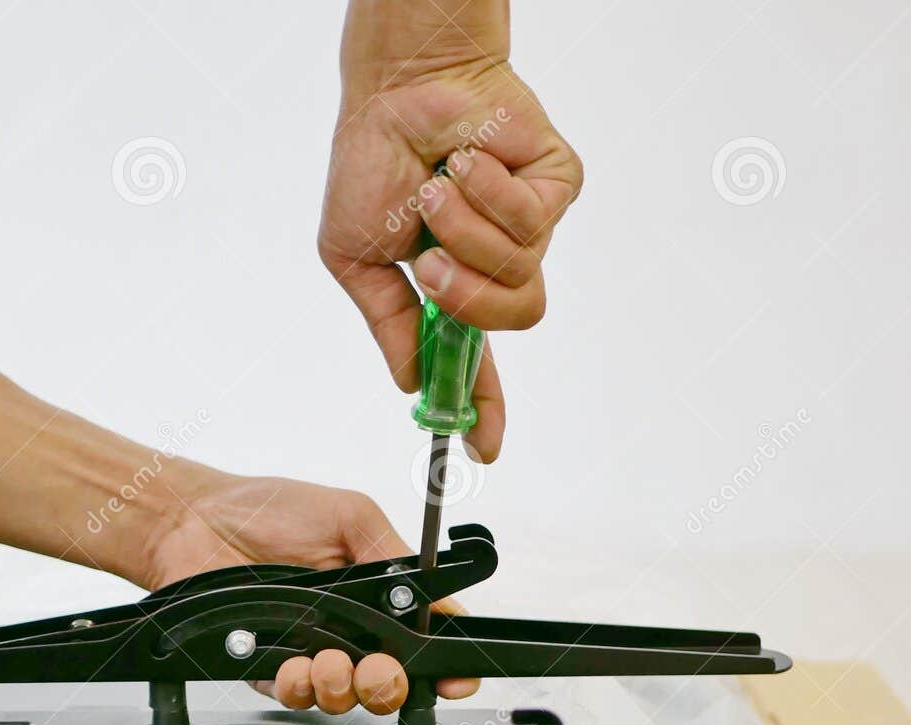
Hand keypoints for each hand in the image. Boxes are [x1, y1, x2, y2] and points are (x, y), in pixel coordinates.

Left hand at [140, 469, 477, 714]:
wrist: (193, 523)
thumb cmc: (267, 510)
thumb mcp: (350, 516)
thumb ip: (394, 556)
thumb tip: (437, 595)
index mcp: (377, 594)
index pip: (425, 639)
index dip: (445, 668)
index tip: (452, 678)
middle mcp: (348, 629)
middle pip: (389, 683)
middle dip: (389, 684)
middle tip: (377, 668)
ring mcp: (310, 652)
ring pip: (344, 698)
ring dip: (343, 687)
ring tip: (328, 661)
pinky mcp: (269, 669)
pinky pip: (295, 696)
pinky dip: (298, 686)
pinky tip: (293, 665)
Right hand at [320, 7, 581, 462]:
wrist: (398, 90)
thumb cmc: (372, 160)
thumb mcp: (355, 258)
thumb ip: (388, 322)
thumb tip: (410, 379)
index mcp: (451, 287)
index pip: (475, 358)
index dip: (481, 405)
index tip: (483, 447)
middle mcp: (495, 264)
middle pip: (511, 318)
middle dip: (465, 294)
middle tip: (429, 262)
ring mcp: (529, 228)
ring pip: (520, 271)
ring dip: (467, 232)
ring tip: (440, 188)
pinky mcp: (555, 188)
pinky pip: (535, 221)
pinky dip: (489, 192)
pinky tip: (469, 162)